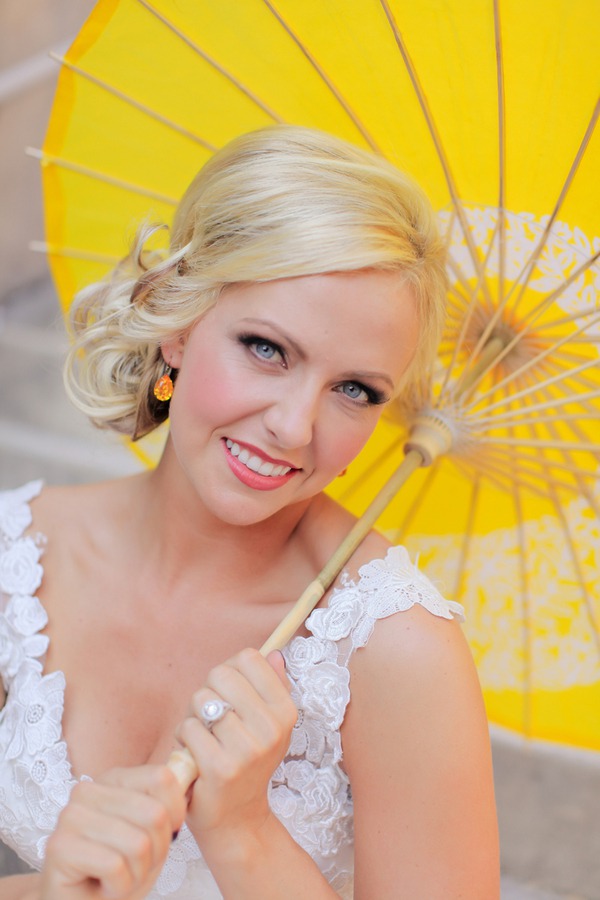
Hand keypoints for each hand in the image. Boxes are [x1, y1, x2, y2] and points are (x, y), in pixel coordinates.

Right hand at [40, 765, 185, 899]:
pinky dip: (119, 887)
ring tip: (119, 877)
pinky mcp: (59, 847)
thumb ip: (166, 802)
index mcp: (112, 779)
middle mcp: (87, 790)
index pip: (162, 778)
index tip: (163, 837)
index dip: (175, 813)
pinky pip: (115, 866)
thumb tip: (188, 771)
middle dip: (156, 852)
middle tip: (136, 865)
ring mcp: (69, 816)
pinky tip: (105, 888)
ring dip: (137, 873)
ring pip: (138, 843)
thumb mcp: (153, 833)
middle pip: (154, 814)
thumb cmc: (122, 870)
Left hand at [176, 648, 296, 843]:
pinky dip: (184, 738)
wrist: (237, 819)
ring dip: (194, 717)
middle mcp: (271, 728)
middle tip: (213, 718)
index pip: (249, 658)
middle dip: (209, 691)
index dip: (231, 671)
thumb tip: (272, 653)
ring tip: (205, 738)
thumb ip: (272, 686)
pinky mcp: (219, 767)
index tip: (230, 694)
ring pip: (201, 700)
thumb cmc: (248, 764)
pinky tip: (195, 754)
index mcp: (285, 711)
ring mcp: (246, 749)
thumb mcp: (270, 726)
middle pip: (221, 673)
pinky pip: (188, 727)